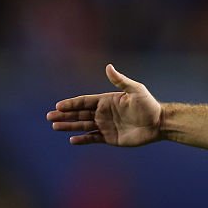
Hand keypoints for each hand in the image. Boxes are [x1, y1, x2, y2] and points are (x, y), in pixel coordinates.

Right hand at [46, 64, 161, 145]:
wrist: (158, 123)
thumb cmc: (148, 105)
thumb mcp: (135, 90)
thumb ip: (120, 80)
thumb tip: (108, 67)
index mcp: (106, 101)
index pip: (84, 102)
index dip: (71, 104)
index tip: (58, 106)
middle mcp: (103, 113)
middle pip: (79, 114)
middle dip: (64, 115)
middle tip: (49, 117)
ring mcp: (106, 126)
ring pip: (83, 126)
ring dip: (69, 126)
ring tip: (55, 126)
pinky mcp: (110, 138)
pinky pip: (93, 138)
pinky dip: (83, 140)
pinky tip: (72, 140)